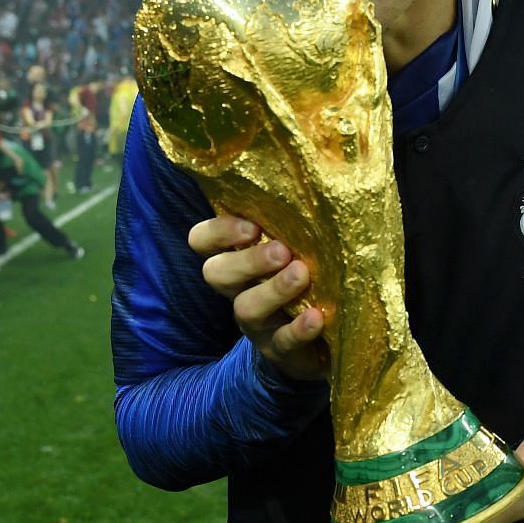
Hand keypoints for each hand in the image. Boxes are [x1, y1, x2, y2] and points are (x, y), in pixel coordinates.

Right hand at [189, 215, 328, 381]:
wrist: (320, 343)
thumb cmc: (305, 281)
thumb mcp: (294, 248)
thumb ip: (293, 222)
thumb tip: (318, 171)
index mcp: (237, 259)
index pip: (203, 241)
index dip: (218, 232)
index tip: (251, 226)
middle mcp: (239, 290)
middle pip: (218, 273)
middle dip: (247, 260)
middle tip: (282, 251)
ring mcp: (257, 323)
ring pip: (246, 308)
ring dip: (273, 290)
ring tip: (301, 274)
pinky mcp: (279, 351)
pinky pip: (282, 342)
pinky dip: (298, 329)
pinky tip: (316, 317)